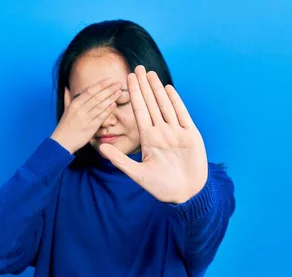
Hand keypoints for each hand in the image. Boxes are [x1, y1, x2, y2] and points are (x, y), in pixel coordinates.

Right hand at [51, 79, 122, 153]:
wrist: (61, 143)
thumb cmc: (65, 126)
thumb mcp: (65, 110)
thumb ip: (68, 98)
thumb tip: (66, 87)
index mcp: (75, 104)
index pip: (90, 91)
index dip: (101, 84)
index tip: (110, 80)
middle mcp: (80, 109)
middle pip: (97, 96)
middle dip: (109, 89)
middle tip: (119, 83)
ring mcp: (85, 118)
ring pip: (100, 105)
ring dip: (110, 98)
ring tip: (119, 92)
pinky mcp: (90, 128)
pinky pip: (100, 117)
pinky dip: (108, 110)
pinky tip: (114, 105)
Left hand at [98, 66, 207, 203]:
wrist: (187, 194)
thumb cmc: (162, 187)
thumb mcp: (138, 174)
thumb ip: (120, 160)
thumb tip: (100, 148)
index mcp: (148, 140)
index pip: (139, 113)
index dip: (133, 96)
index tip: (126, 80)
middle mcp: (162, 132)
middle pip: (151, 104)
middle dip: (144, 86)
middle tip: (137, 67)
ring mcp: (176, 132)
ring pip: (165, 106)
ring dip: (158, 89)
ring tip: (150, 73)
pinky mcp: (190, 135)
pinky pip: (181, 114)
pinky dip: (175, 102)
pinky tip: (168, 89)